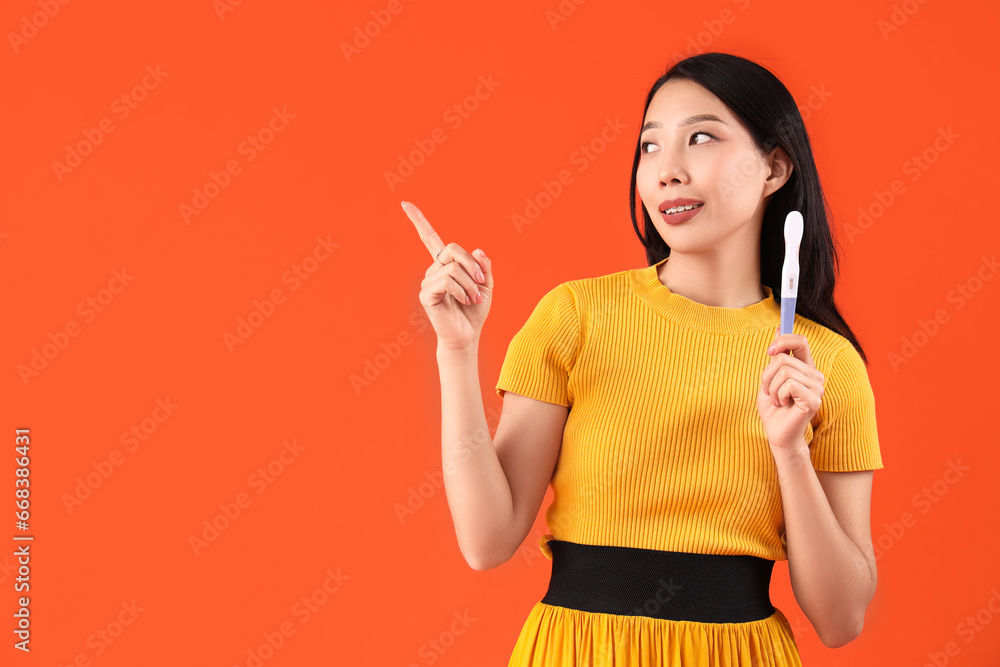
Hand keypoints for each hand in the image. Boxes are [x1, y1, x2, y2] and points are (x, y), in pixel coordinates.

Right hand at [403, 201, 492, 350]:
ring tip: (474, 298)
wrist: (467, 335)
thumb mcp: (486, 285)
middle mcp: (433, 270)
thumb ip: (483, 267)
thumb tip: (478, 251)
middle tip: (481, 283)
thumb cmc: (474, 311)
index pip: (429, 238)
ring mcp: (428, 282)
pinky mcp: (426, 295)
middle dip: (472, 264)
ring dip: (470, 283)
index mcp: (445, 264)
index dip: (418, 220)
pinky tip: (465, 301)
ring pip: (452, 267)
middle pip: (452, 249)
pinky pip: (447, 281)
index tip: (404, 203)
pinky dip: (462, 291)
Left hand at [756, 325, 824, 453]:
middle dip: (767, 375)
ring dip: (771, 387)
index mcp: (806, 368)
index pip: (801, 341)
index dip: (784, 339)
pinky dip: (778, 395)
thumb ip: (777, 356)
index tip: (769, 350)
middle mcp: (815, 376)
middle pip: (783, 358)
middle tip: (770, 391)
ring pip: (783, 371)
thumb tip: (780, 328)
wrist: (777, 434)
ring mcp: (817, 388)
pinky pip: (788, 385)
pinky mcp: (813, 399)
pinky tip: (783, 405)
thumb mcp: (770, 378)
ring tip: (777, 400)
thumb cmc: (774, 409)